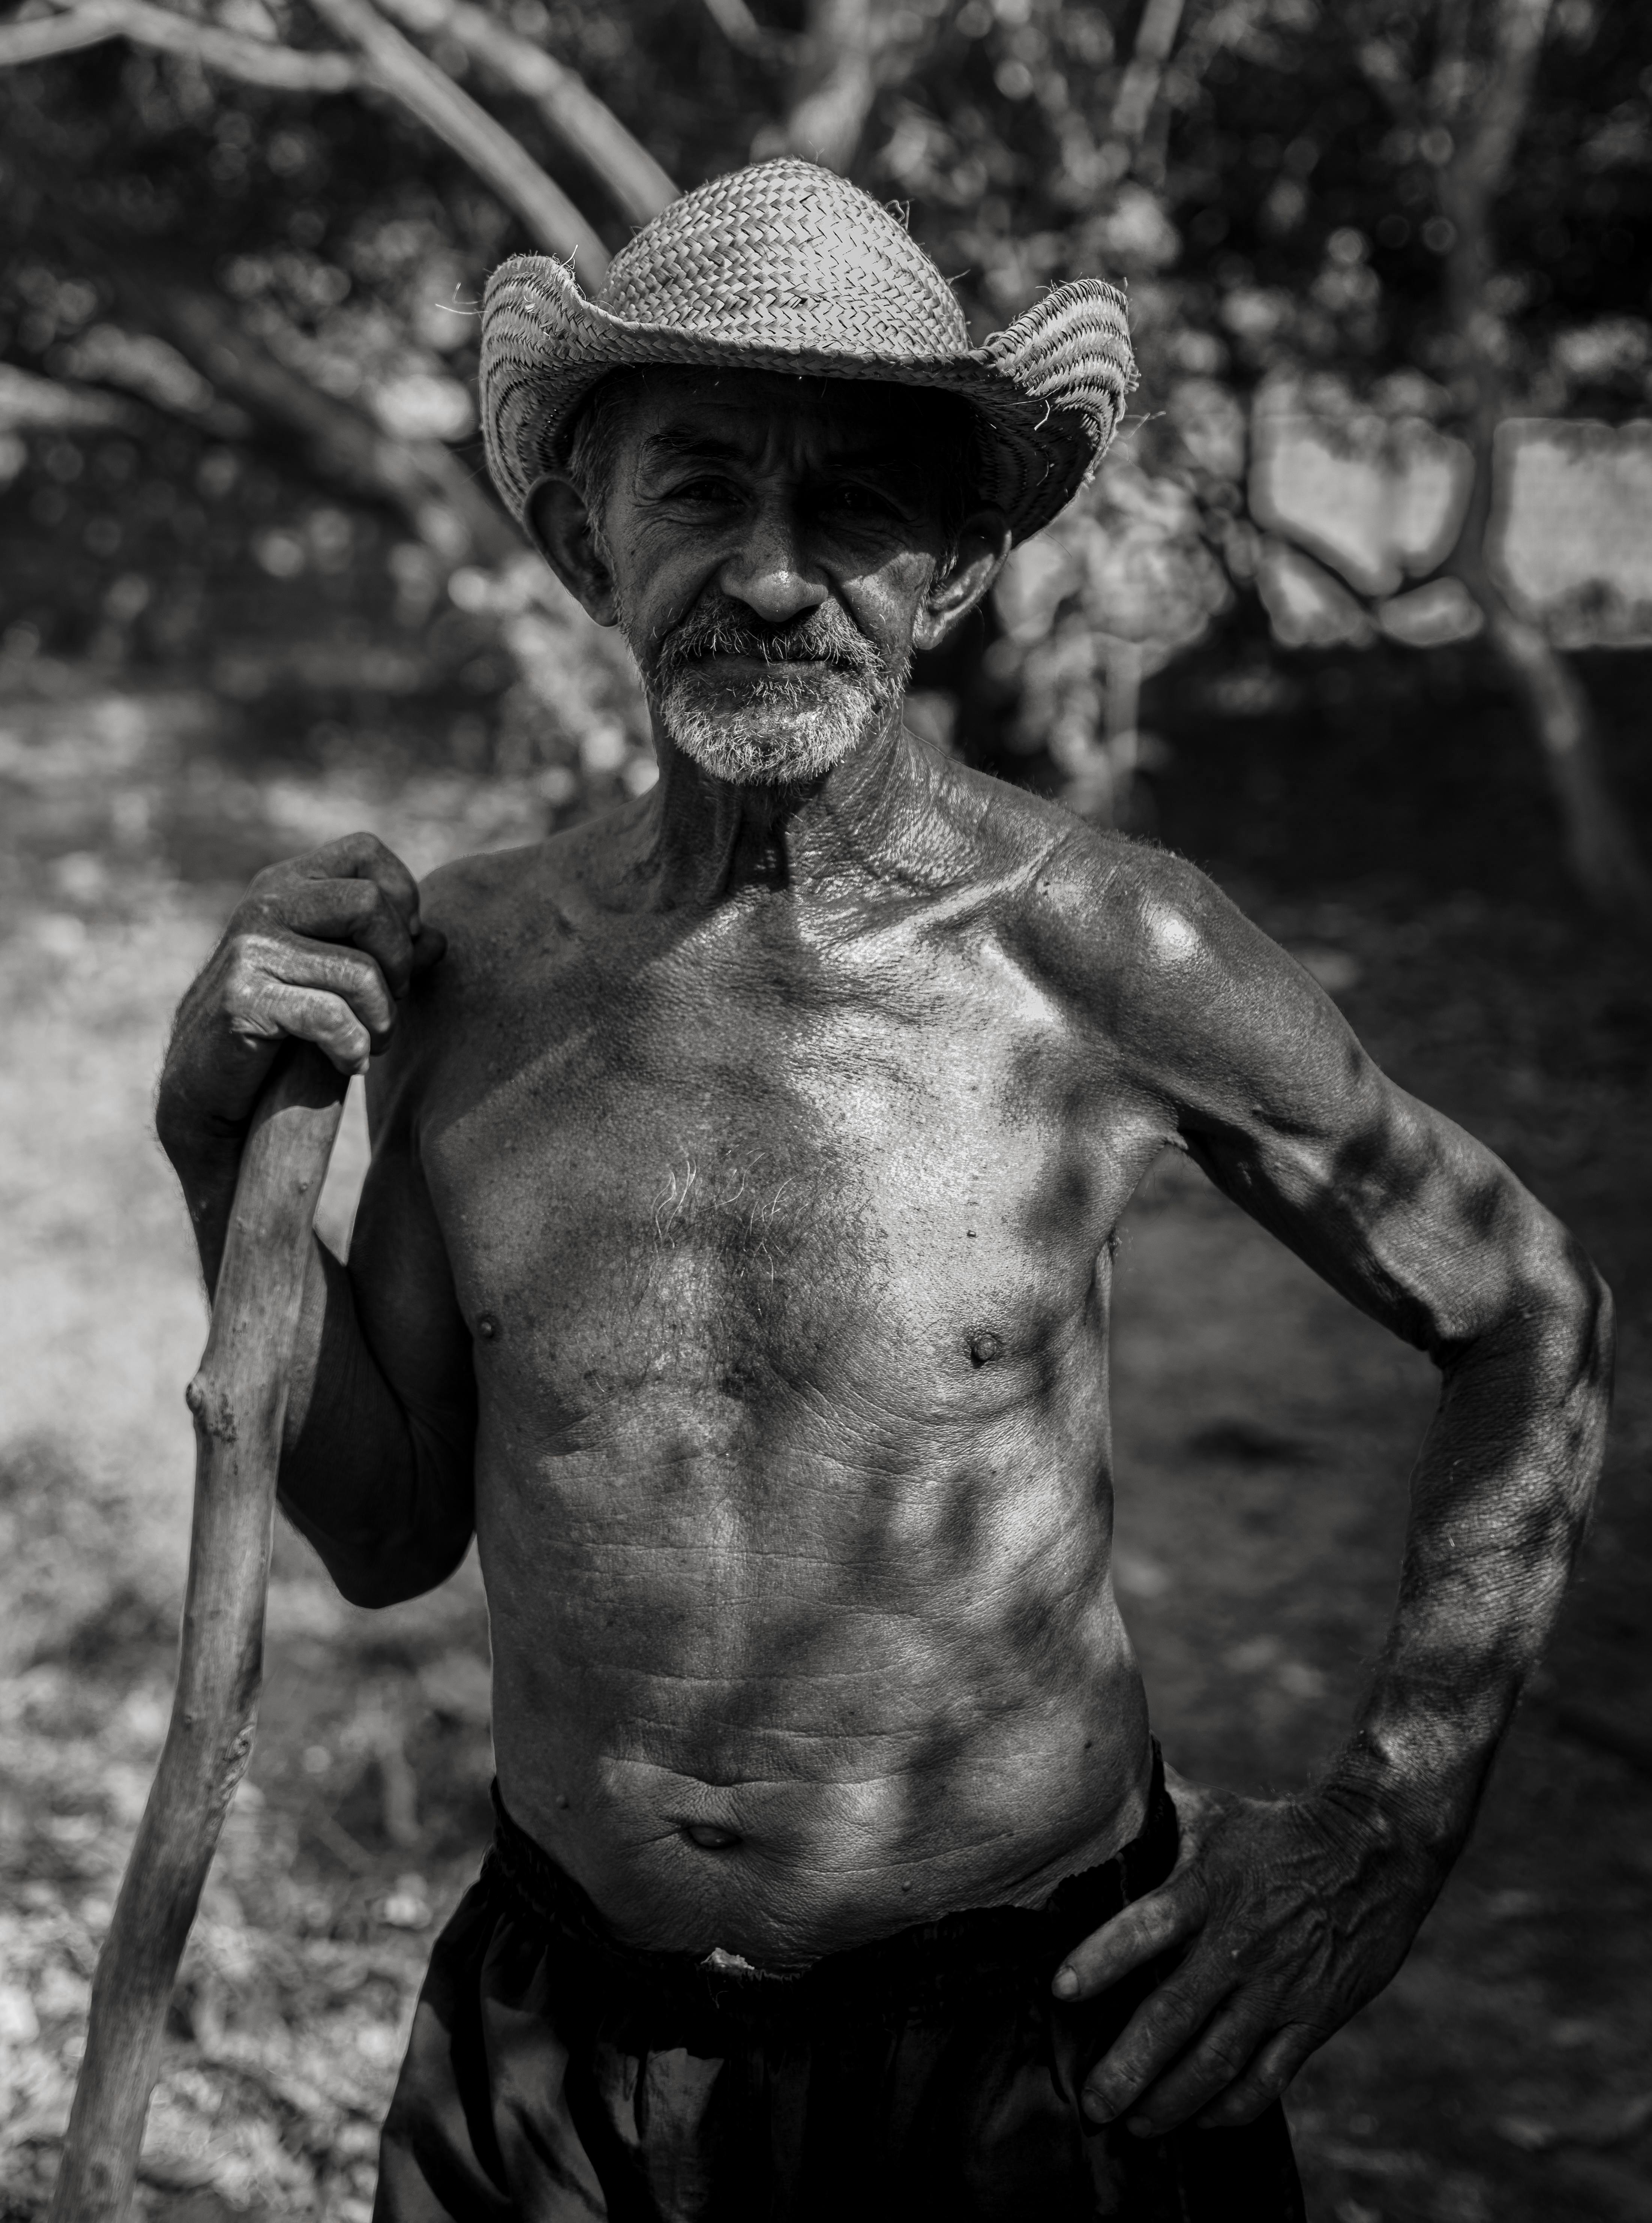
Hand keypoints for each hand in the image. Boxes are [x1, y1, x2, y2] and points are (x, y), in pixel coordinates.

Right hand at [160, 831, 443, 1142]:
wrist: (205, 1085)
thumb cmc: (280, 1027)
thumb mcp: (335, 979)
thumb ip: (384, 955)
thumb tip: (437, 938)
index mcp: (289, 884)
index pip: (366, 850)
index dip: (402, 897)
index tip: (397, 951)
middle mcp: (265, 903)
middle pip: (370, 903)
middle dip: (398, 964)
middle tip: (389, 1005)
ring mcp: (250, 947)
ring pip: (361, 971)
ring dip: (381, 1021)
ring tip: (369, 1044)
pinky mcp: (242, 997)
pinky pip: (331, 1016)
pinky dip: (353, 1048)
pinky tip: (347, 1063)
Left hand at [1052, 1768, 1441, 2135]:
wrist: (1373, 1851)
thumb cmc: (1276, 1829)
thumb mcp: (1214, 1811)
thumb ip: (1154, 1810)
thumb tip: (1095, 1792)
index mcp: (1208, 1888)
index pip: (1147, 1925)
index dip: (1103, 1957)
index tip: (1060, 1990)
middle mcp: (1239, 1944)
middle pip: (1174, 2013)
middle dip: (1127, 2067)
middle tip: (1092, 2105)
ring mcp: (1279, 1987)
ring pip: (1217, 2060)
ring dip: (1172, 2100)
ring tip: (1135, 2126)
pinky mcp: (1314, 2017)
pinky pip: (1269, 2077)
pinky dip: (1232, 2108)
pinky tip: (1201, 2122)